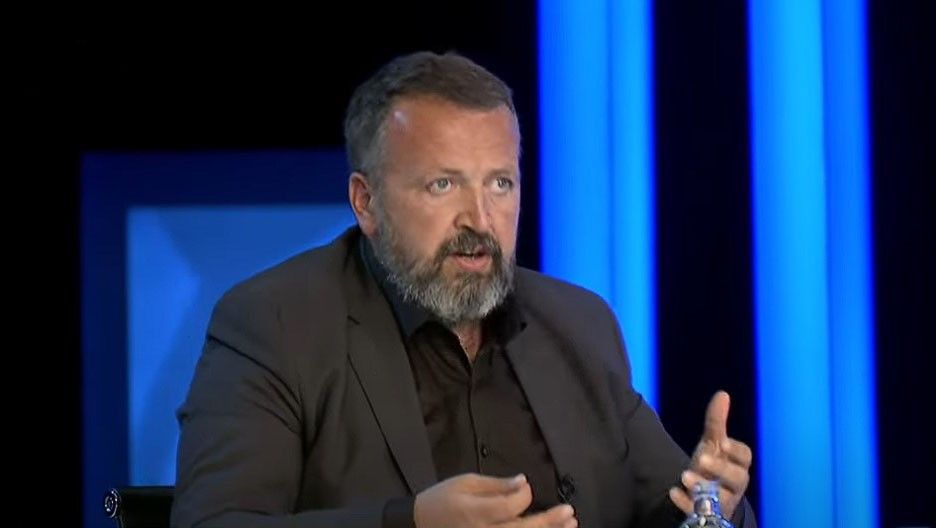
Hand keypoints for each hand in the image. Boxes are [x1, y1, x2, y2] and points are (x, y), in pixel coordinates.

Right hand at [414, 473, 577, 527]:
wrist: (418, 525)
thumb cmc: (442, 500)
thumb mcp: (465, 483)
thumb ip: (496, 485)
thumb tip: (523, 482)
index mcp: (476, 513)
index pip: (511, 507)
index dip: (525, 496)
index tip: (526, 487)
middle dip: (549, 522)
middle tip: (569, 513)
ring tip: (568, 526)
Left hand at [668, 391, 751, 518]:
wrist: (703, 494)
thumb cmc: (713, 465)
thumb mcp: (713, 443)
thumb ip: (717, 422)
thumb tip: (722, 394)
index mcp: (738, 464)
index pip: (745, 457)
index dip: (736, 450)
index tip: (723, 442)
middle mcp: (734, 484)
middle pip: (737, 478)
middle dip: (721, 468)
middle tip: (702, 458)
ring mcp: (721, 501)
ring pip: (720, 498)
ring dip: (702, 486)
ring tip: (685, 476)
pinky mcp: (707, 514)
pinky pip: (700, 513)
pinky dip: (686, 503)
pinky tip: (674, 492)